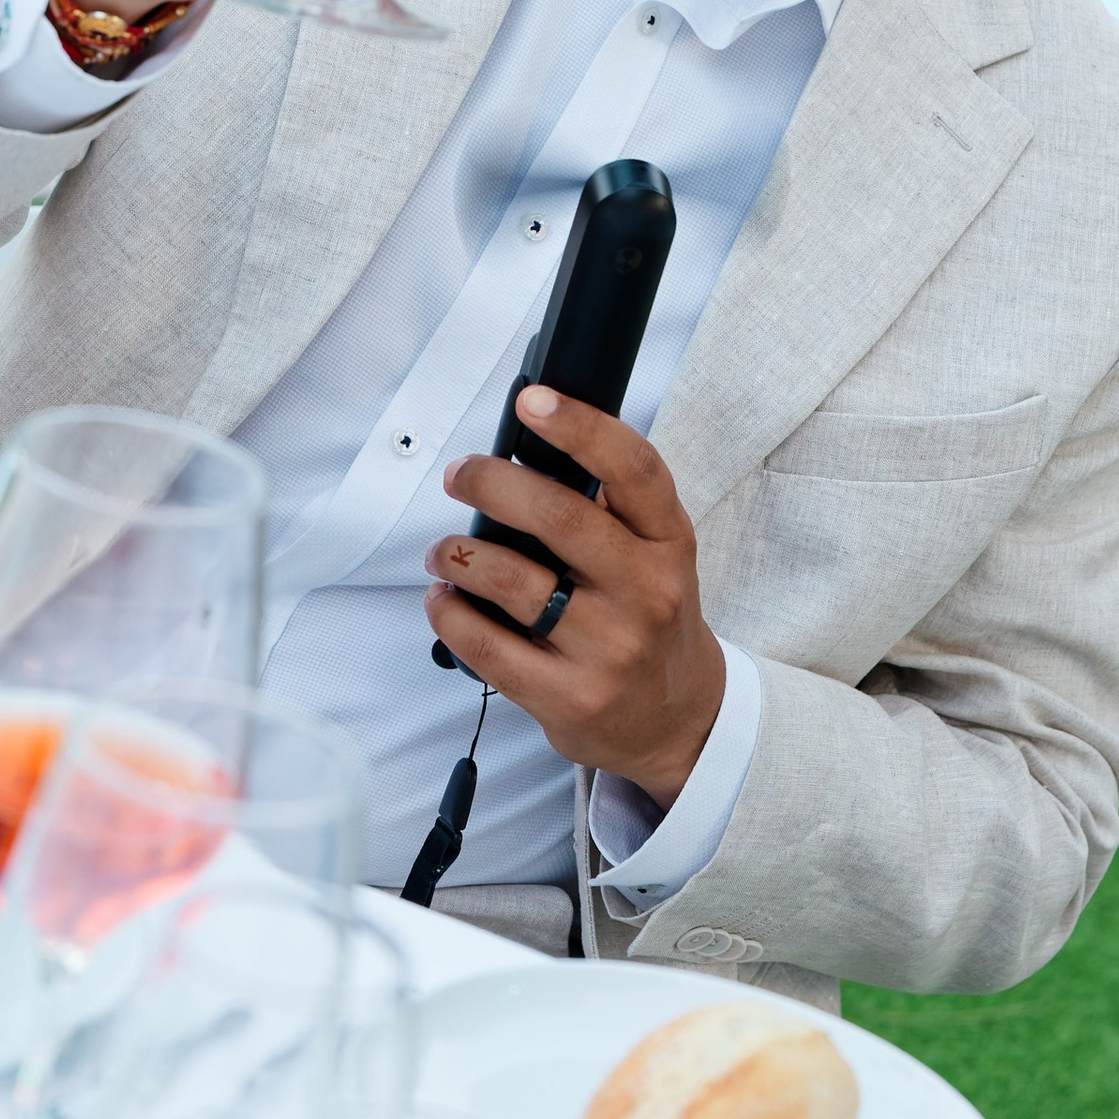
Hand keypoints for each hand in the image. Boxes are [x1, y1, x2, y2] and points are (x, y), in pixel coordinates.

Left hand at [425, 391, 727, 808]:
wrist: (675, 718)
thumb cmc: (649, 616)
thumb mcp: (654, 555)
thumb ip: (608, 509)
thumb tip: (525, 453)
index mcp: (669, 541)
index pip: (634, 469)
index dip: (581, 426)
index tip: (532, 400)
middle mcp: (648, 592)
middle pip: (559, 516)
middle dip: (492, 483)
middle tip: (460, 475)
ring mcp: (610, 649)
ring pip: (513, 580)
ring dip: (458, 554)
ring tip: (443, 551)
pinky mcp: (569, 698)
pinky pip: (488, 647)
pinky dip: (452, 615)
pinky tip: (445, 600)